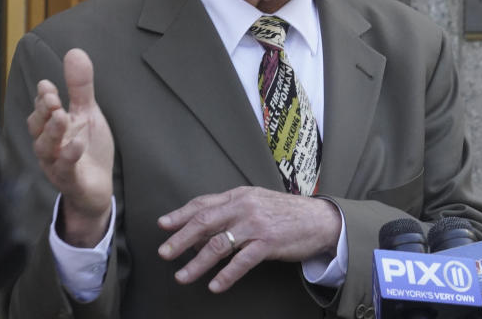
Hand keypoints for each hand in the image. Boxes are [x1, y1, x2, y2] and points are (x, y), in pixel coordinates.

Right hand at [27, 48, 113, 246]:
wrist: (97, 188)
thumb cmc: (87, 149)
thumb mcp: (87, 114)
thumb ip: (80, 87)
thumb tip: (74, 52)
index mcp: (51, 128)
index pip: (41, 110)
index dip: (43, 98)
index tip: (48, 85)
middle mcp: (49, 145)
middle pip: (37, 128)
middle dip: (43, 113)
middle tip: (53, 99)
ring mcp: (56, 164)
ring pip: (45, 149)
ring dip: (53, 132)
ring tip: (63, 117)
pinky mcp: (70, 181)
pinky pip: (65, 169)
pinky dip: (70, 155)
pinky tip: (79, 143)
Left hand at [157, 186, 340, 292]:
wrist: (319, 219)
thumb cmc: (284, 212)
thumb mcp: (255, 202)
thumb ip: (230, 211)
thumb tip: (202, 227)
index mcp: (238, 195)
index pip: (202, 203)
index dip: (180, 214)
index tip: (162, 225)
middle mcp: (243, 207)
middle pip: (204, 222)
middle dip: (180, 238)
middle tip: (164, 252)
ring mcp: (255, 225)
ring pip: (218, 244)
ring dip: (196, 263)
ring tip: (183, 276)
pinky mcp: (268, 243)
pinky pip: (241, 262)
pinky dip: (226, 275)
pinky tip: (215, 286)